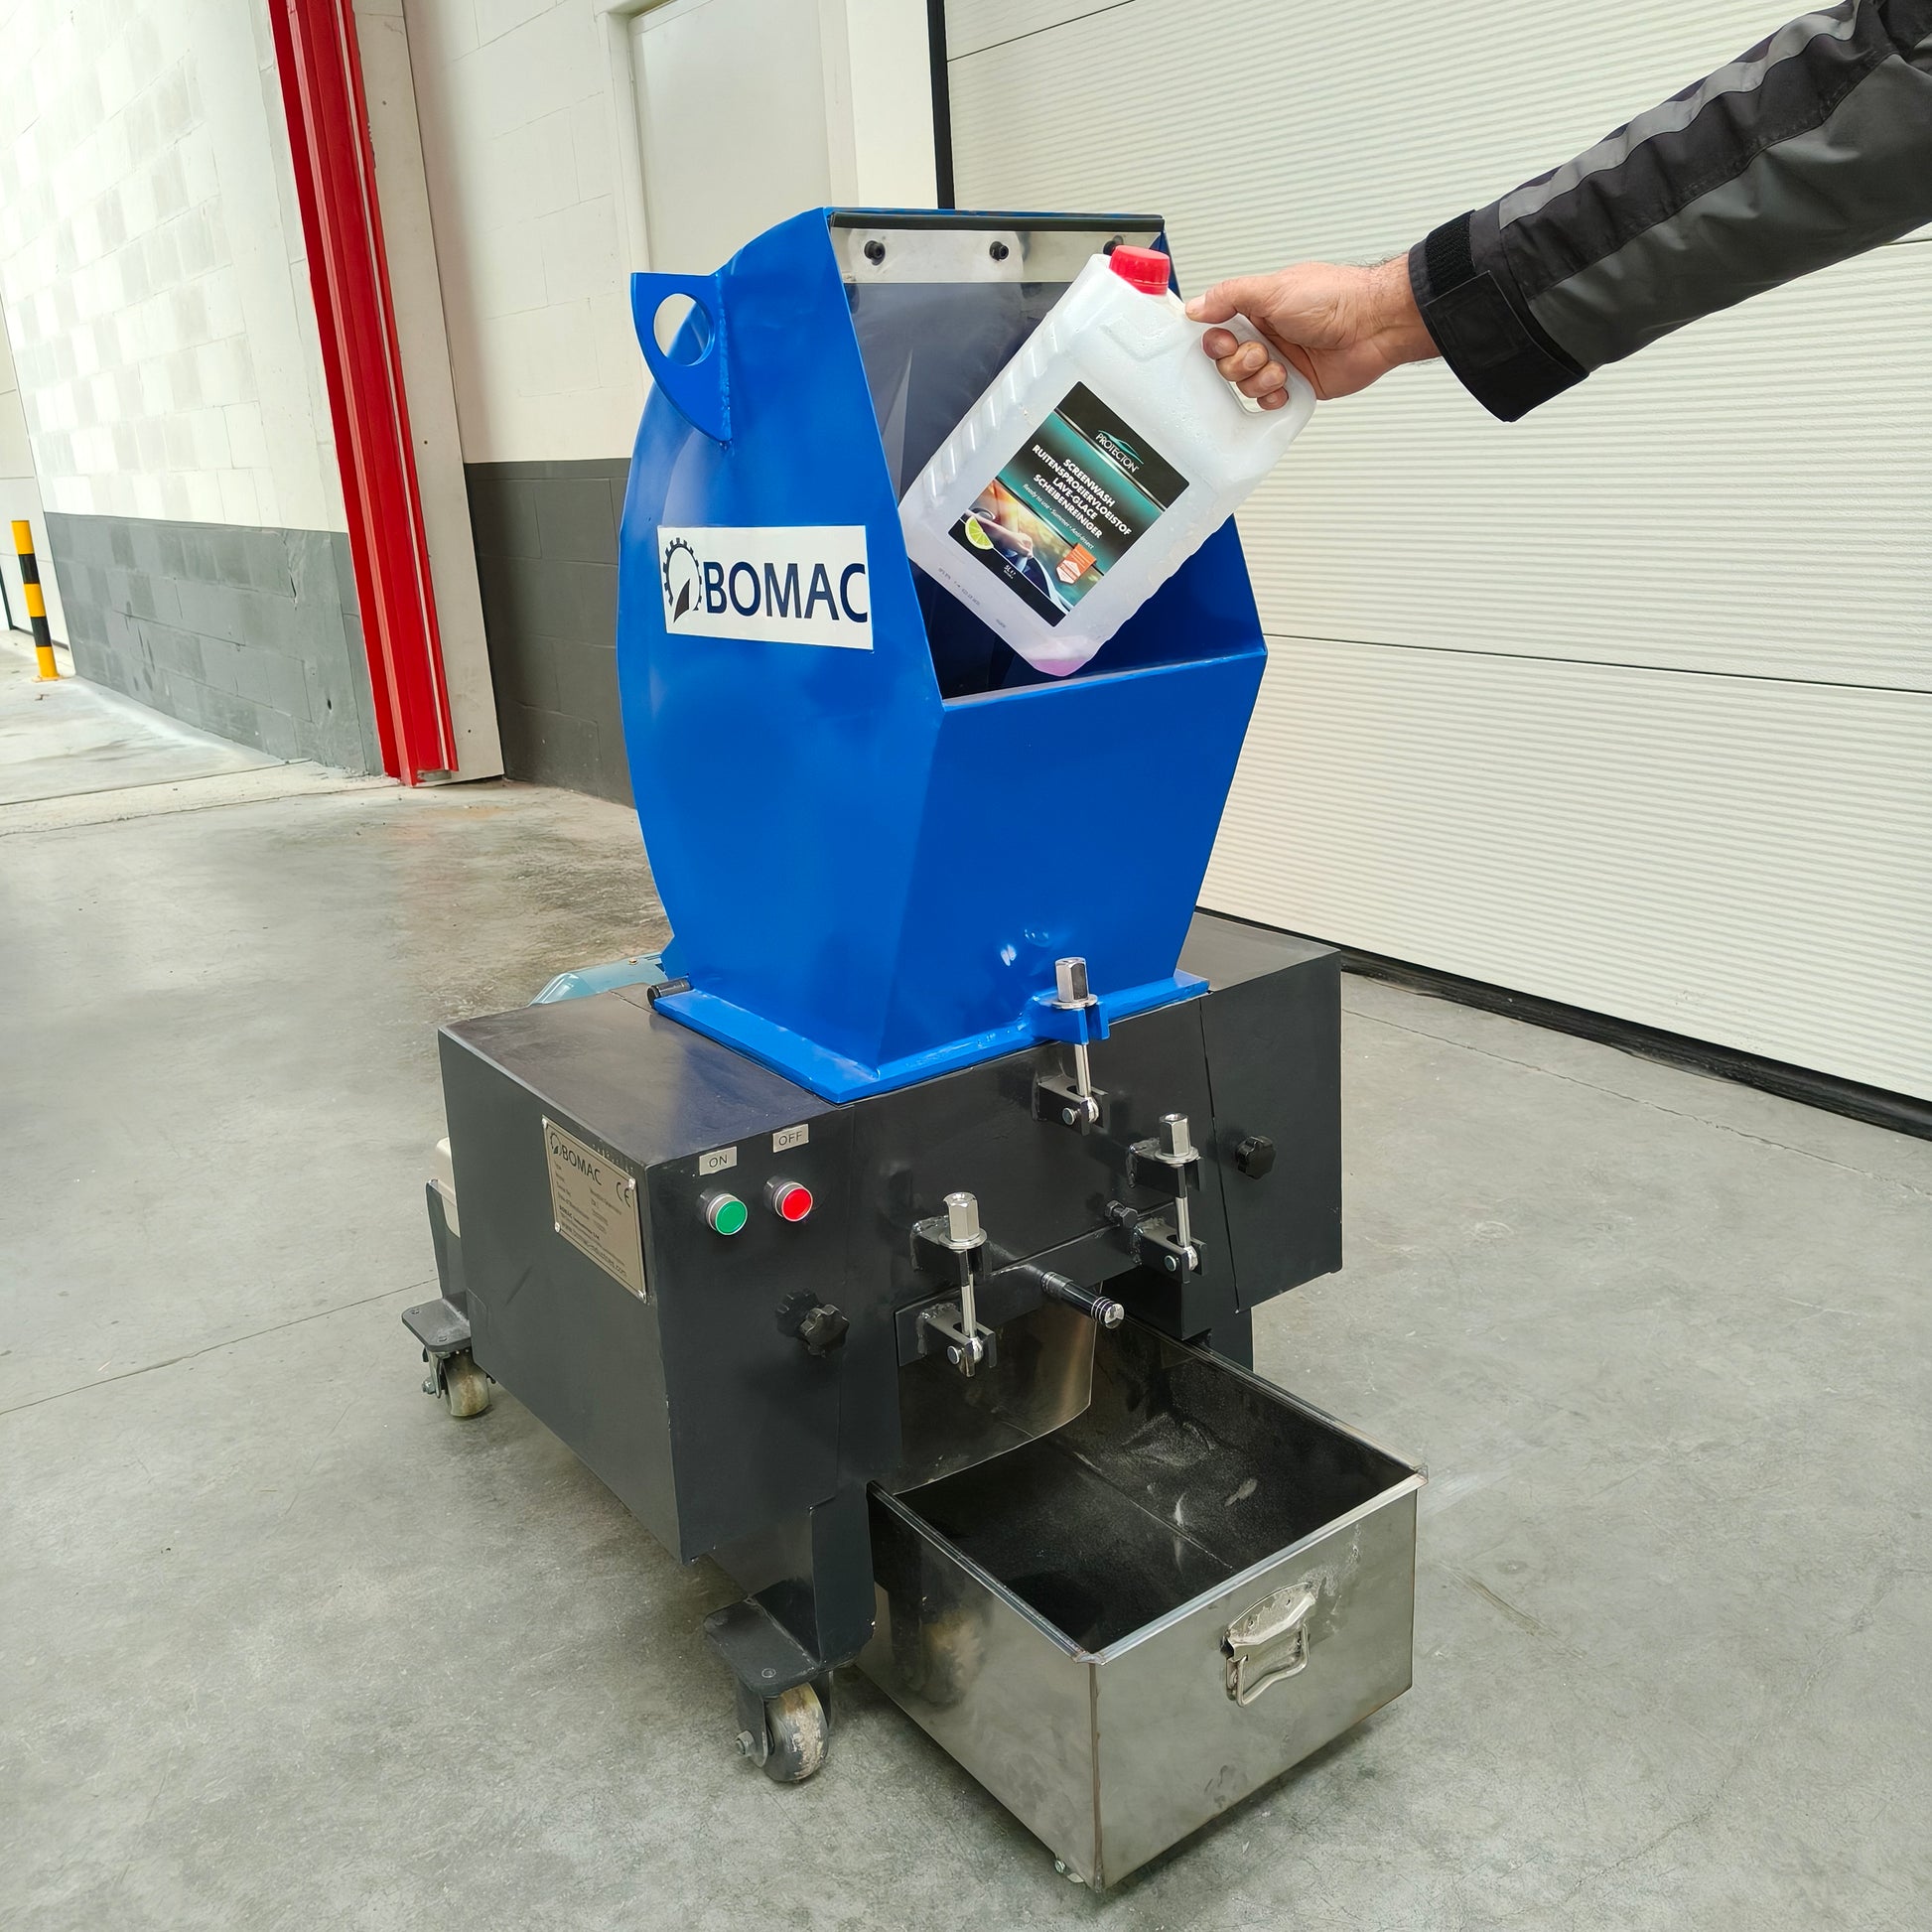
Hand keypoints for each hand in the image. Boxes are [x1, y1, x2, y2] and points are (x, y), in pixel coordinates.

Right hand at [1184, 257, 1436, 406]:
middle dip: (1240, 362)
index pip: (1218, 330)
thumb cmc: (1334, 299)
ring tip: (1282, 368)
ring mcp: (1281, 361)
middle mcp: (1267, 336)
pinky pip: (1268, 402)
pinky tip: (1287, 385)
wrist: (1374, 325)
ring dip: (1260, 379)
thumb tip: (1196, 306)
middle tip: (1262, 352)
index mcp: (1257, 310)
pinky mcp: (1297, 385)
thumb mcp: (1273, 289)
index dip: (1215, 341)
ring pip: (1246, 384)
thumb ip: (1230, 296)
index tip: (1224, 341)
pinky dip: (1273, 397)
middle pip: (1227, 362)